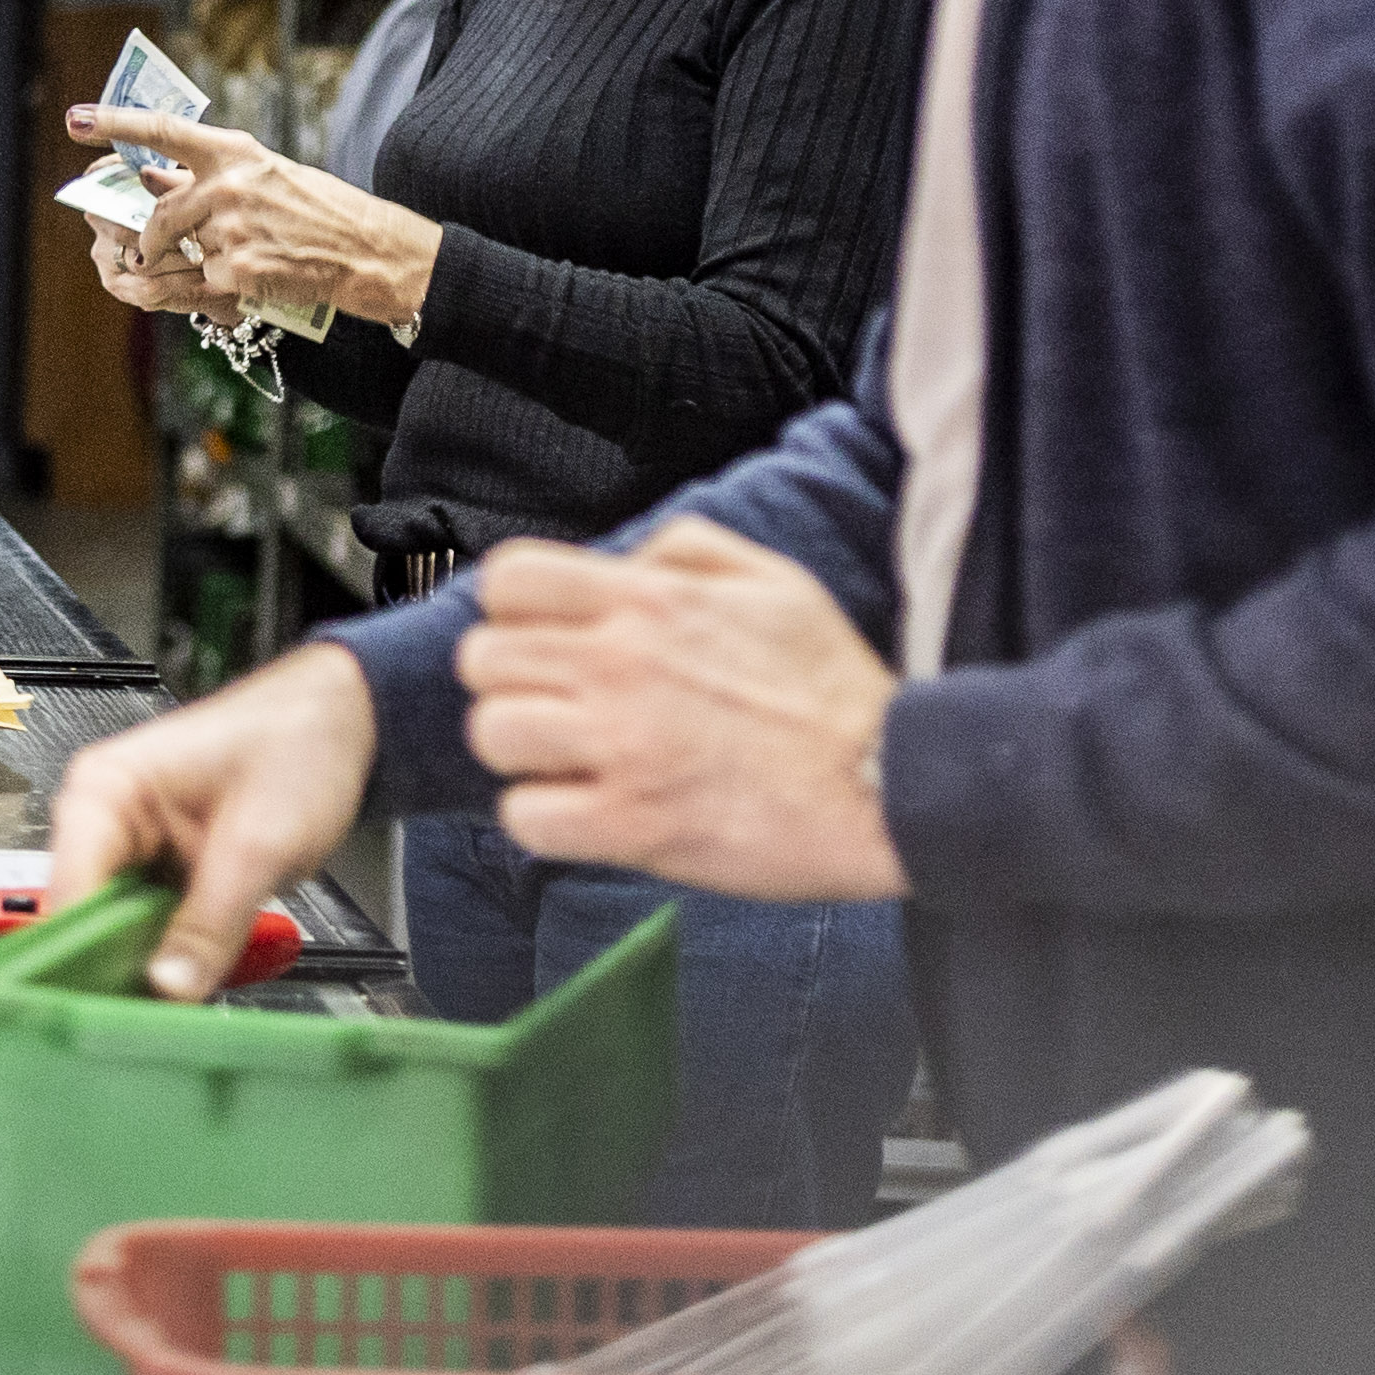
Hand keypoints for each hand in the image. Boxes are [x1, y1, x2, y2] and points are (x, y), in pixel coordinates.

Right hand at [41, 641, 376, 998]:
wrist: (339, 723)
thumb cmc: (295, 745)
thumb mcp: (259, 844)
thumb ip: (211, 922)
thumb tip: (165, 987)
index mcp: (105, 790)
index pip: (66, 890)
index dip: (83, 956)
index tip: (106, 1012)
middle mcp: (103, 819)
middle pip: (84, 919)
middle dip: (120, 972)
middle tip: (155, 1023)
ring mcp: (131, 848)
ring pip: (118, 933)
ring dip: (151, 969)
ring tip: (182, 1008)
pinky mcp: (160, 871)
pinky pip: (150, 930)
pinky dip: (175, 959)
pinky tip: (197, 984)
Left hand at [75, 116, 438, 332]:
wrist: (368, 251)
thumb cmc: (317, 209)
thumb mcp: (264, 176)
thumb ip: (207, 177)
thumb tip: (150, 176)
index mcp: (235, 152)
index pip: (163, 130)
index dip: (114, 123)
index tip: (76, 118)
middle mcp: (229, 186)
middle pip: (160, 212)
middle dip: (146, 236)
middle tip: (140, 249)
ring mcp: (232, 229)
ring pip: (181, 250)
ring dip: (189, 261)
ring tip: (226, 257)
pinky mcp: (238, 270)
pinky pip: (203, 281)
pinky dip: (218, 284)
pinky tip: (252, 275)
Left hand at [451, 520, 906, 899]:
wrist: (892, 782)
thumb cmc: (834, 687)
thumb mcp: (771, 578)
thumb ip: (683, 548)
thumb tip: (619, 560)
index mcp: (648, 600)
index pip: (507, 580)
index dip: (513, 609)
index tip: (537, 635)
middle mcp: (620, 665)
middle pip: (482, 659)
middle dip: (510, 681)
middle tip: (553, 703)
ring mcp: (621, 747)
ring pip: (492, 735)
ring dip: (521, 751)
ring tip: (566, 760)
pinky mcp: (631, 826)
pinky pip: (524, 818)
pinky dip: (543, 819)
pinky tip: (584, 811)